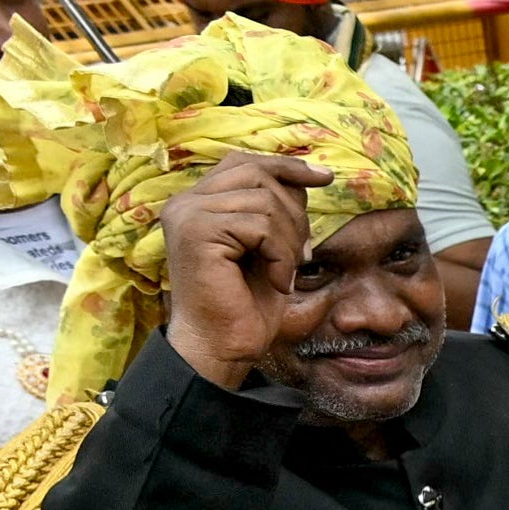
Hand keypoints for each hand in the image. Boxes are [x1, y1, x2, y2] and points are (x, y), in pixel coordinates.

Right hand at [160, 152, 327, 389]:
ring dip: (288, 241)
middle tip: (299, 254)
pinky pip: (259, 225)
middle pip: (257, 174)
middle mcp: (185, 202)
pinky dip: (280, 255)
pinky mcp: (197, 231)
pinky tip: (276, 282)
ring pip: (263, 201)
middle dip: (293, 212)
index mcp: (197, 202)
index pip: (244, 163)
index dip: (285, 166)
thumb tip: (309, 176)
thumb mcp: (268, 245)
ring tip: (284, 272)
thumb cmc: (245, 303)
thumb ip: (276, 208)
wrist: (222, 346)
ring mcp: (188, 214)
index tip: (324, 177)